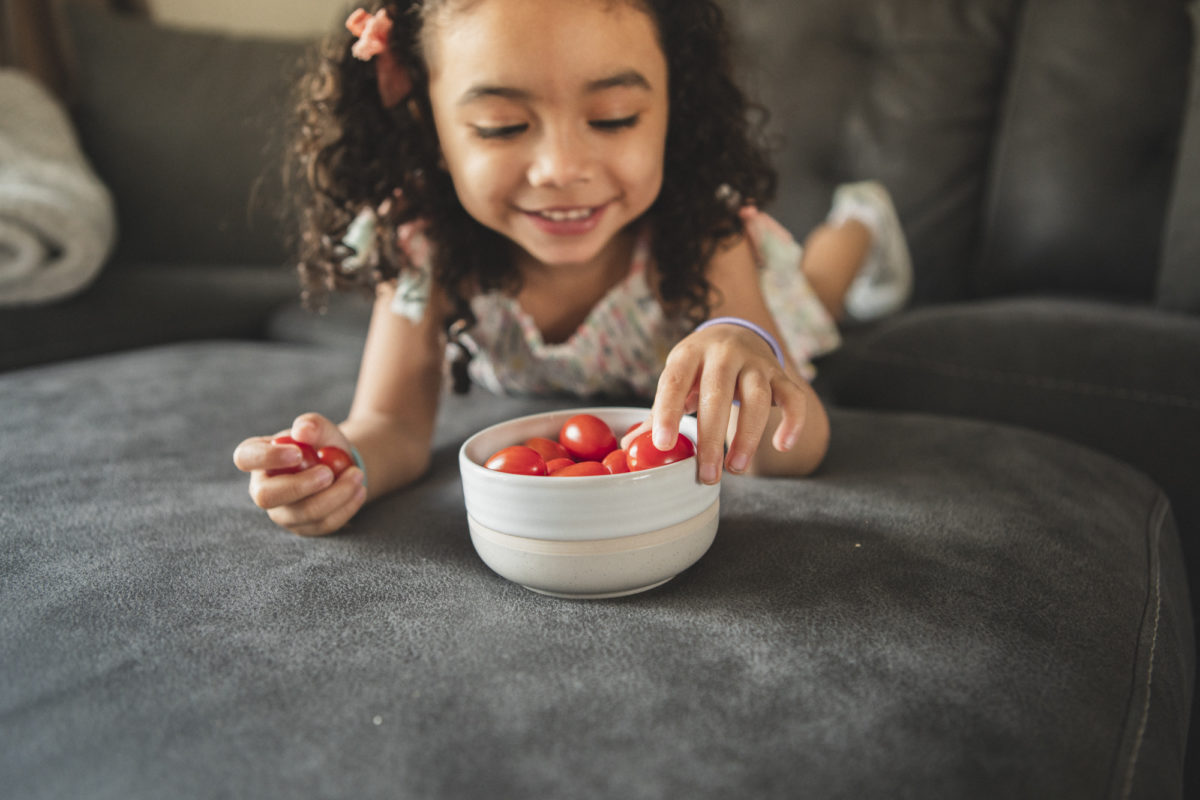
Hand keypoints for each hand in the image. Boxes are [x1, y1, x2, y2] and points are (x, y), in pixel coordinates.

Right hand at [233, 413, 366, 535]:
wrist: (341, 466)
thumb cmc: (322, 444)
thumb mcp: (321, 429)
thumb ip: (312, 425)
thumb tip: (302, 430)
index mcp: (257, 457)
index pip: (245, 458)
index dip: (267, 458)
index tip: (298, 453)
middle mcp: (263, 488)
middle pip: (266, 496)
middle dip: (300, 486)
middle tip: (329, 473)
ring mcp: (282, 512)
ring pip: (303, 513)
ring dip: (335, 495)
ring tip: (357, 475)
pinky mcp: (304, 527)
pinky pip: (323, 524)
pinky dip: (346, 507)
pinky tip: (359, 490)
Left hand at [649, 323, 807, 484]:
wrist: (735, 333)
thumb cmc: (699, 368)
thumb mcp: (677, 379)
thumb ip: (660, 411)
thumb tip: (631, 446)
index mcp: (689, 354)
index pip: (674, 382)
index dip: (666, 413)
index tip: (662, 444)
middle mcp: (723, 353)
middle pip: (717, 394)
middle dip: (711, 438)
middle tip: (706, 474)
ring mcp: (755, 362)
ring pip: (757, 397)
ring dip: (747, 436)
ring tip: (735, 468)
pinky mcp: (780, 374)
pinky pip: (793, 396)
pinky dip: (793, 421)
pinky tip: (782, 444)